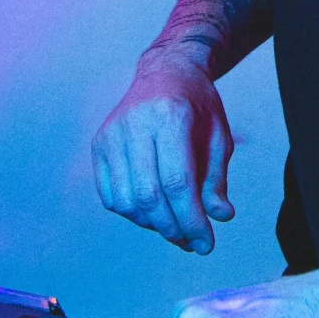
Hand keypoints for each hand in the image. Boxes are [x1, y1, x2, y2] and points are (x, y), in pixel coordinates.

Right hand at [92, 52, 235, 252]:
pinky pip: (110, 195)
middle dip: (172, 228)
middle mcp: (134, 124)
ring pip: (126, 200)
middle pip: (148, 195)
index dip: (191, 219)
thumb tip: (219, 217)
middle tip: (192, 244)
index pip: (177, 182)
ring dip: (152, 225)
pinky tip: (154, 212)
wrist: (165, 72)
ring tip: (176, 228)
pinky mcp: (99, 145)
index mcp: (170, 116)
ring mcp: (111, 134)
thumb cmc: (198, 107)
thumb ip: (217, 179)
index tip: (206, 244)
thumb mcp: (219, 137)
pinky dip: (132, 213)